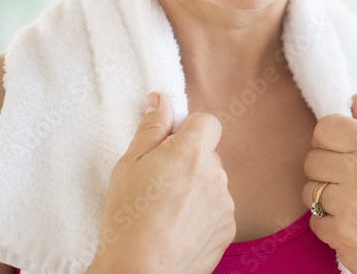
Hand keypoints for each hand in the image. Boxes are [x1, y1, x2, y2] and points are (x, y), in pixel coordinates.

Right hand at [89, 92, 235, 273]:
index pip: (208, 122)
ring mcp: (225, 203)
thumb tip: (161, 99)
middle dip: (189, 162)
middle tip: (159, 184)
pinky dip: (202, 215)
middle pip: (208, 155)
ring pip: (213, 183)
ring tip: (166, 211)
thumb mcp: (129, 164)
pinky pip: (217, 209)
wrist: (138, 271)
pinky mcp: (228, 229)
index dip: (189, 130)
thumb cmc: (128, 218)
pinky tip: (178, 228)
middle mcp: (216, 174)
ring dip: (196, 189)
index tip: (170, 146)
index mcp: (192, 152)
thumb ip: (151, 128)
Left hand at [302, 94, 356, 273]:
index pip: (327, 127)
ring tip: (350, 207)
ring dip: (323, 201)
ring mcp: (352, 204)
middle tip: (344, 184)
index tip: (335, 152)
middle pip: (312, 159)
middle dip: (323, 172)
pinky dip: (328, 227)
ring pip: (309, 191)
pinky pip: (314, 222)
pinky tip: (352, 227)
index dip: (326, 139)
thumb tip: (355, 98)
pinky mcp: (343, 234)